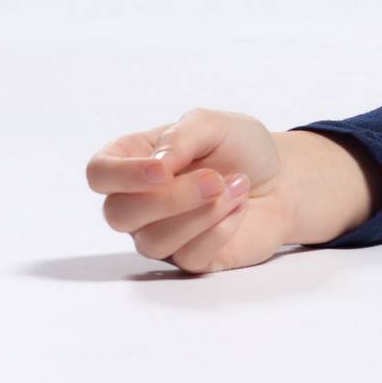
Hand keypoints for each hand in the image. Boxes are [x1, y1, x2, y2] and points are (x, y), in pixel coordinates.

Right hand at [86, 108, 291, 273]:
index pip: (99, 174)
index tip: (163, 171)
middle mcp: (137, 202)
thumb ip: (182, 136)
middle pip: (119, 214)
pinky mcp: (189, 258)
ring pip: (152, 241)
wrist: (283, 178)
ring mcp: (159, 233)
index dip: (123, 176)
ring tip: (238, 186)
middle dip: (171, 198)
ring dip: (201, 214)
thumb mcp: (215, 125)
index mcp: (134, 161)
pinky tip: (241, 207)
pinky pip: (188, 256)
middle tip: (216, 179)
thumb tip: (156, 166)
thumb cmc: (241, 149)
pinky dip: (220, 229)